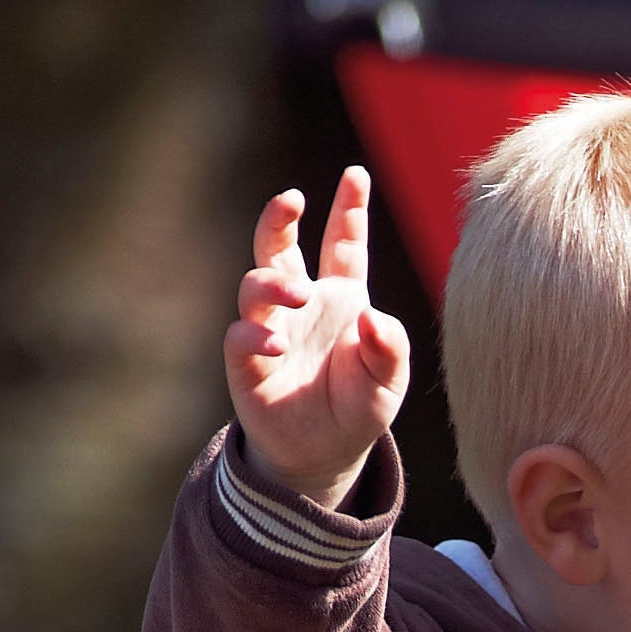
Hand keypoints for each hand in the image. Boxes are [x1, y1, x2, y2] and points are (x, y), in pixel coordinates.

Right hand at [227, 168, 408, 500]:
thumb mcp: (390, 380)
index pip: (343, 244)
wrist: (326, 456)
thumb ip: (390, 346)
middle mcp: (301, 304)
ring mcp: (271, 329)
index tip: (356, 175)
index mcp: (342, 297)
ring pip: (255, 283)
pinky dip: (255, 335)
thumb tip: (370, 317)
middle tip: (291, 199)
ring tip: (296, 297)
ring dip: (272, 284)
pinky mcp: (247, 363)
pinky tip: (277, 345)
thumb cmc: (360, 408)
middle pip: (281, 247)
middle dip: (279, 218)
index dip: (349, 209)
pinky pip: (239, 336)